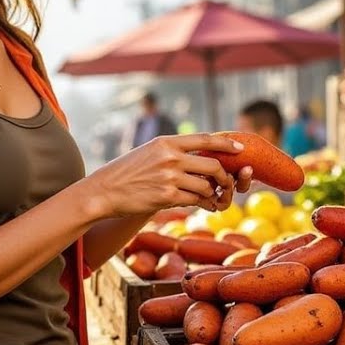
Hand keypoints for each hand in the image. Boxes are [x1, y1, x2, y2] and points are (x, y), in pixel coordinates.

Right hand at [79, 133, 242, 217]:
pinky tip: (205, 205)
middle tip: (226, 183)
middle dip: (225, 177)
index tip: (239, 148)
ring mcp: (169, 177)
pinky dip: (204, 204)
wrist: (104, 191)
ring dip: (213, 194)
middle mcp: (170, 157)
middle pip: (213, 164)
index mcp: (167, 142)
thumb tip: (198, 155)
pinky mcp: (167, 197)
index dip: (226, 143)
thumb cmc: (126, 172)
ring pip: (206, 185)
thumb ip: (172, 151)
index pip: (204, 139)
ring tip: (212, 198)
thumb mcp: (149, 152)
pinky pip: (195, 200)